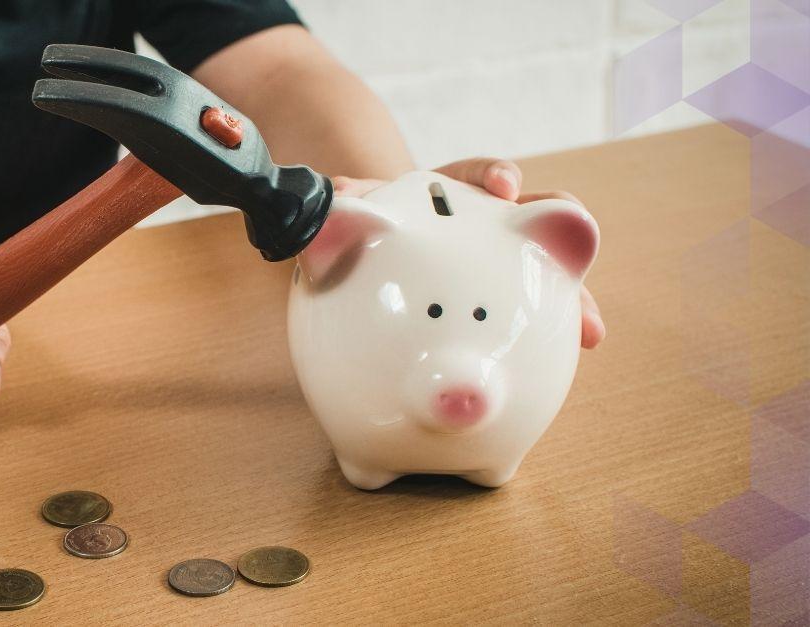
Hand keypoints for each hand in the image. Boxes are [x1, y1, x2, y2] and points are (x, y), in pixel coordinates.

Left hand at [332, 157, 605, 348]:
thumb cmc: (366, 227)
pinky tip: (549, 383)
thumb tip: (328, 203)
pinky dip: (536, 353)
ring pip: (541, 278)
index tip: (504, 185)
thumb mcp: (349, 210)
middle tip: (574, 252)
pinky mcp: (494, 310)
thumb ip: (341, 206)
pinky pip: (519, 332)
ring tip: (591, 333)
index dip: (493, 175)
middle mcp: (481, 228)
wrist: (368, 248)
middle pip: (532, 221)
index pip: (475, 175)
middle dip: (557, 234)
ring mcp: (494, 268)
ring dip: (570, 302)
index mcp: (446, 195)